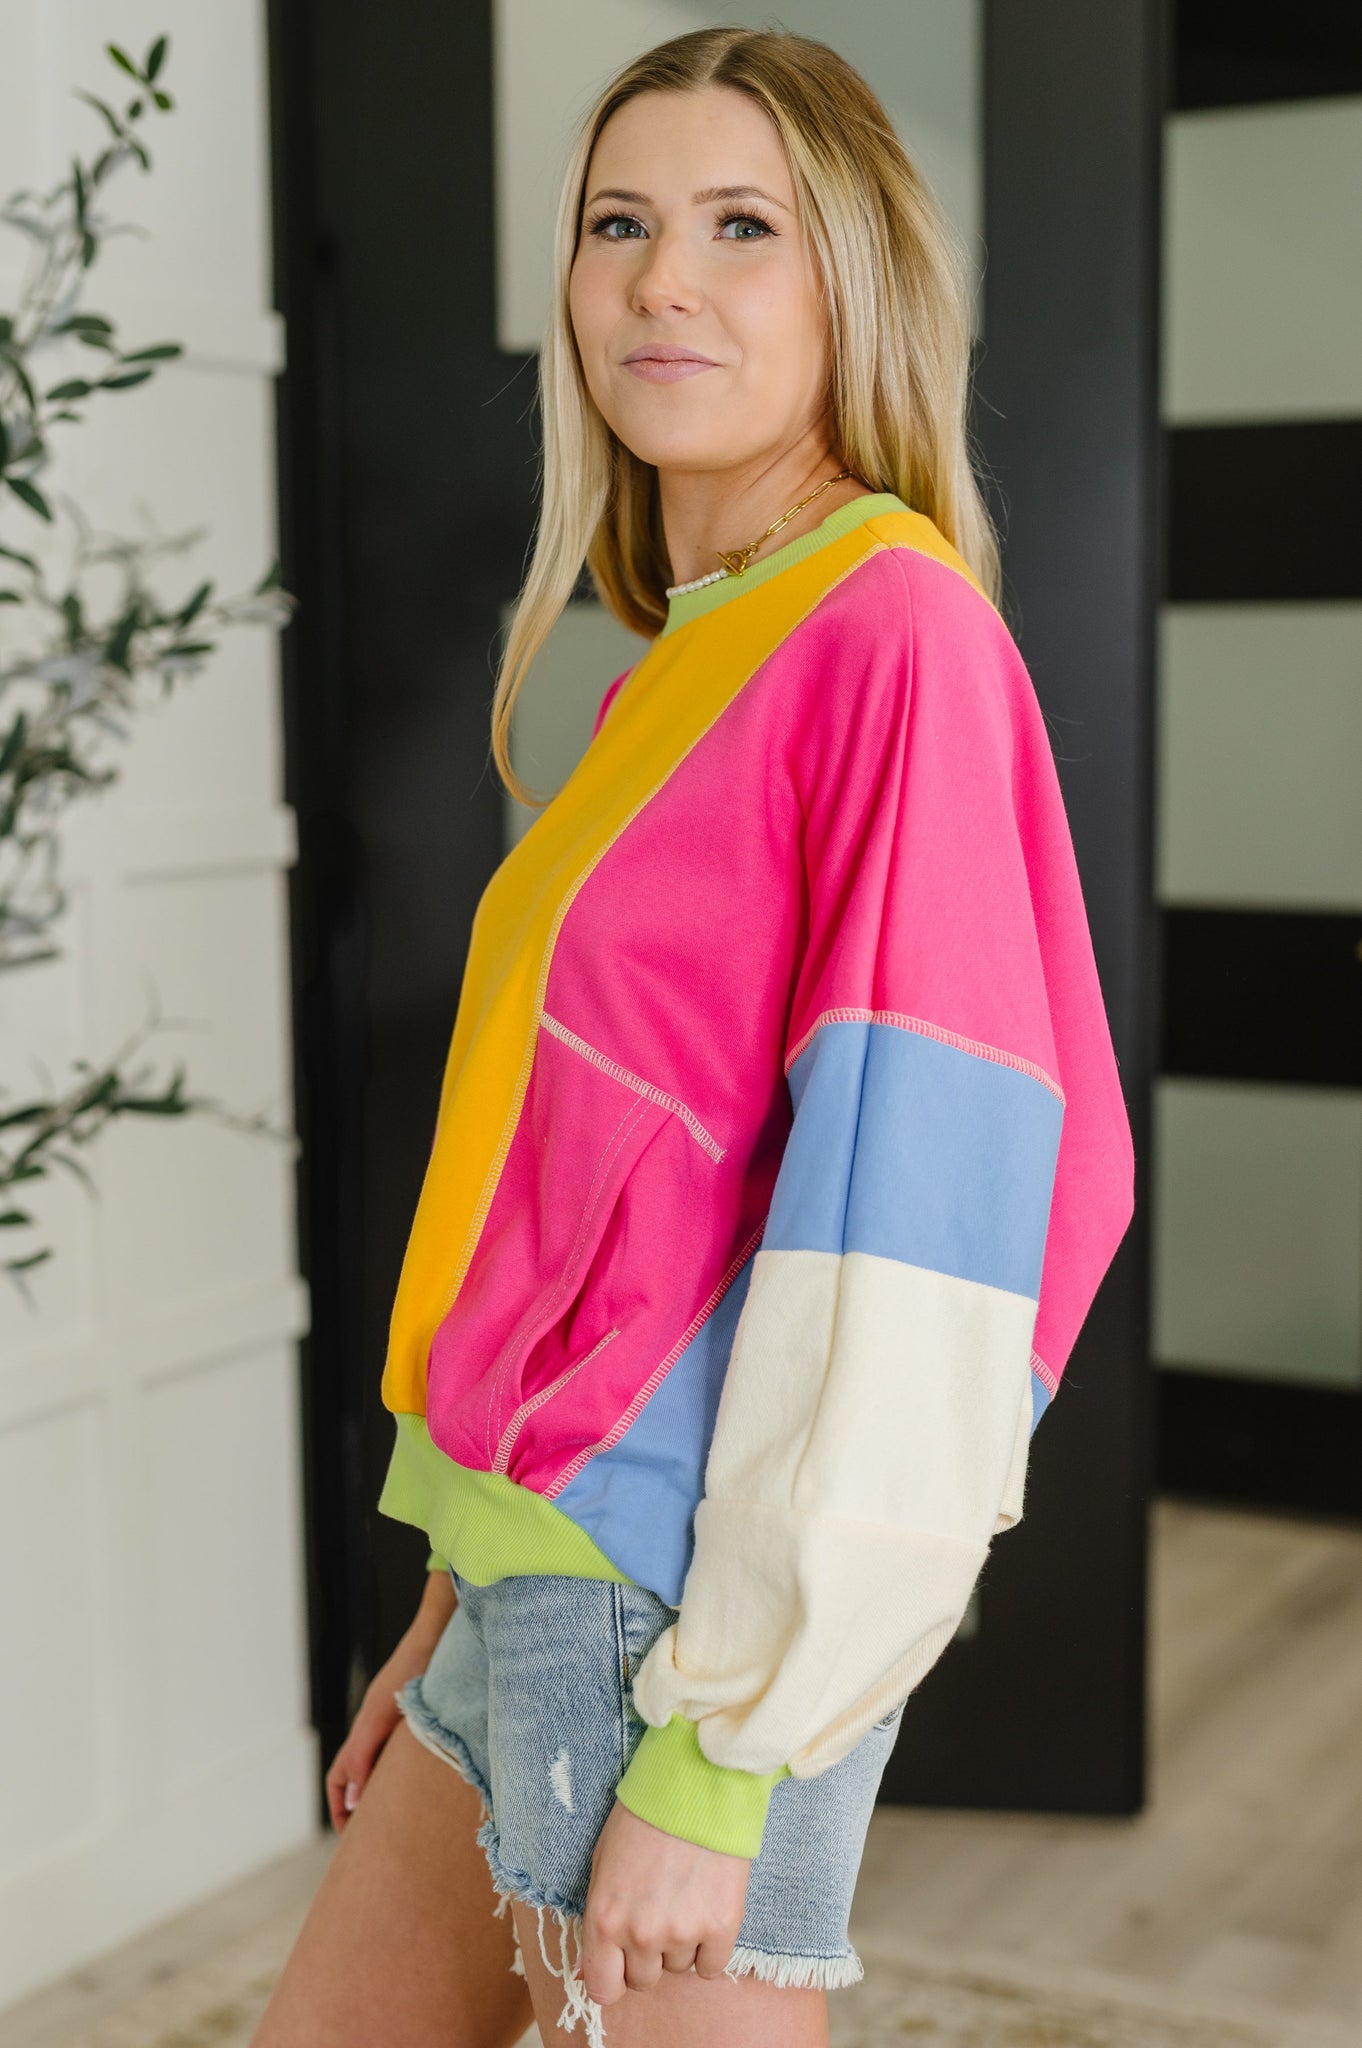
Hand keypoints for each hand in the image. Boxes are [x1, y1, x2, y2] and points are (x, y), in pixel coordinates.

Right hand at [323, 1569, 455, 1832]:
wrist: (442, 1634)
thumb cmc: (414, 1669)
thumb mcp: (383, 1715)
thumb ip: (364, 1755)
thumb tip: (354, 1802)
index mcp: (365, 1731)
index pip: (341, 1778)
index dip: (341, 1808)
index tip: (352, 1839)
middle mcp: (380, 1729)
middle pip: (363, 1777)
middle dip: (367, 1808)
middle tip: (382, 1839)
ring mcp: (402, 1723)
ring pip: (388, 1768)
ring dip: (391, 1794)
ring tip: (410, 1821)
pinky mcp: (425, 1718)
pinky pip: (411, 1755)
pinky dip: (413, 1776)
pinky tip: (436, 1788)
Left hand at [579, 1799, 750, 2005]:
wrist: (694, 1785)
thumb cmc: (641, 1818)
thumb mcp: (602, 1865)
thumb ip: (597, 1919)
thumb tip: (587, 1971)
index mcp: (604, 1920)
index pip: (602, 1990)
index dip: (613, 1976)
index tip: (622, 1961)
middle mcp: (640, 1935)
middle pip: (644, 1980)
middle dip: (648, 1955)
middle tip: (657, 1912)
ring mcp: (683, 1933)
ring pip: (679, 1969)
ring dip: (680, 1944)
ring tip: (684, 1897)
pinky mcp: (722, 1926)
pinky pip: (712, 1967)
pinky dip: (710, 1948)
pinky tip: (706, 1912)